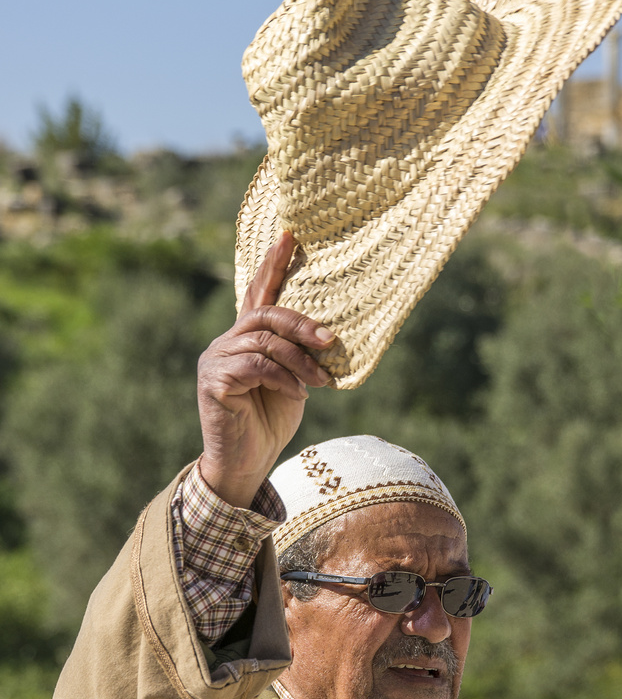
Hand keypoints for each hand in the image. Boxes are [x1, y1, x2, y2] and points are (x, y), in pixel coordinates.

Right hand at [197, 232, 333, 507]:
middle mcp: (226, 343)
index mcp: (245, 339)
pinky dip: (284, 378)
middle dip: (302, 324)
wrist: (245, 463)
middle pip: (264, 314)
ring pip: (263, 341)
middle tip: (330, 341)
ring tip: (320, 381)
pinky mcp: (214, 381)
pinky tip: (299, 395)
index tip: (290, 235)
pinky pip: (256, 366)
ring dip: (299, 359)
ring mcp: (216, 360)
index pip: (259, 294)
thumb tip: (328, 337)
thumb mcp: (294, 383)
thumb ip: (299, 357)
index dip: (273, 264)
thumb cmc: (269, 423)